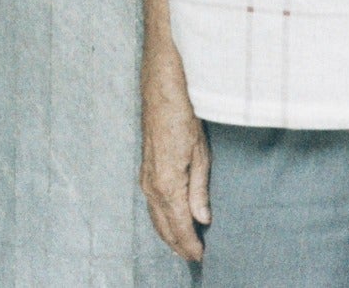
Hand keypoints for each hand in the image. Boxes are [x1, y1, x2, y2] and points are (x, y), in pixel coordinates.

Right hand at [139, 73, 211, 260]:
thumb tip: (203, 219)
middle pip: (164, 226)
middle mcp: (152, 186)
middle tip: (194, 257)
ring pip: (155, 218)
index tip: (201, 256)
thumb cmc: (185, 117)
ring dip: (168, 235)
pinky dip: (161, 219)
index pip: (180, 225)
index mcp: (167, 184)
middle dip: (179, 244)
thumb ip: (200, 190)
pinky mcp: (145, 171)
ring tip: (183, 246)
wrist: (162, 91)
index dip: (190, 243)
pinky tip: (170, 222)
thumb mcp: (201, 154)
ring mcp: (145, 179)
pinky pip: (152, 205)